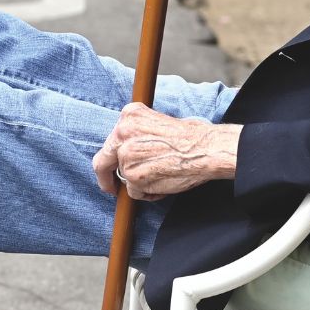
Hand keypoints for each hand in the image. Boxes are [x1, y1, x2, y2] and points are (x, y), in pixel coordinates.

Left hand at [92, 103, 240, 201]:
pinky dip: (147, 194)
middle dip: (106, 178)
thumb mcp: (157, 122)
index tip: (111, 168)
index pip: (110, 140)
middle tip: (111, 188)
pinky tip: (163, 184)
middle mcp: (122, 132)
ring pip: (124, 179)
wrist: (206, 149)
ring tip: (161, 177)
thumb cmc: (190, 137)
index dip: (111, 158)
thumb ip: (137, 135)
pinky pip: (134, 193)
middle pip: (102, 161)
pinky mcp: (133, 176)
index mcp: (128, 115)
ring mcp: (126, 155)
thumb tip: (125, 154)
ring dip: (139, 184)